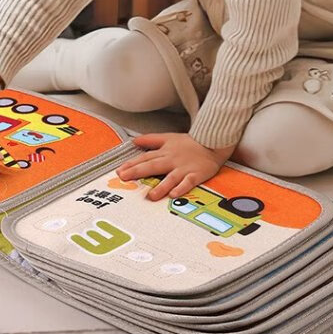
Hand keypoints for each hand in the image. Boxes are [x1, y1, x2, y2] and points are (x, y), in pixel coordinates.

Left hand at [116, 133, 236, 200]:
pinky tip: (174, 195)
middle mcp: (172, 160)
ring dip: (161, 187)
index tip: (119, 170)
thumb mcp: (168, 137)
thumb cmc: (190, 143)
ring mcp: (184, 168)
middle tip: (124, 178)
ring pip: (171, 178)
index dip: (132, 164)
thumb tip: (134, 141)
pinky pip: (188, 183)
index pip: (145, 157)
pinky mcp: (196, 175)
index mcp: (165, 152)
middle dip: (138, 172)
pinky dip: (181, 188)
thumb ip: (150, 140)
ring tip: (151, 196)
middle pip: (153, 166)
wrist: (213, 142)